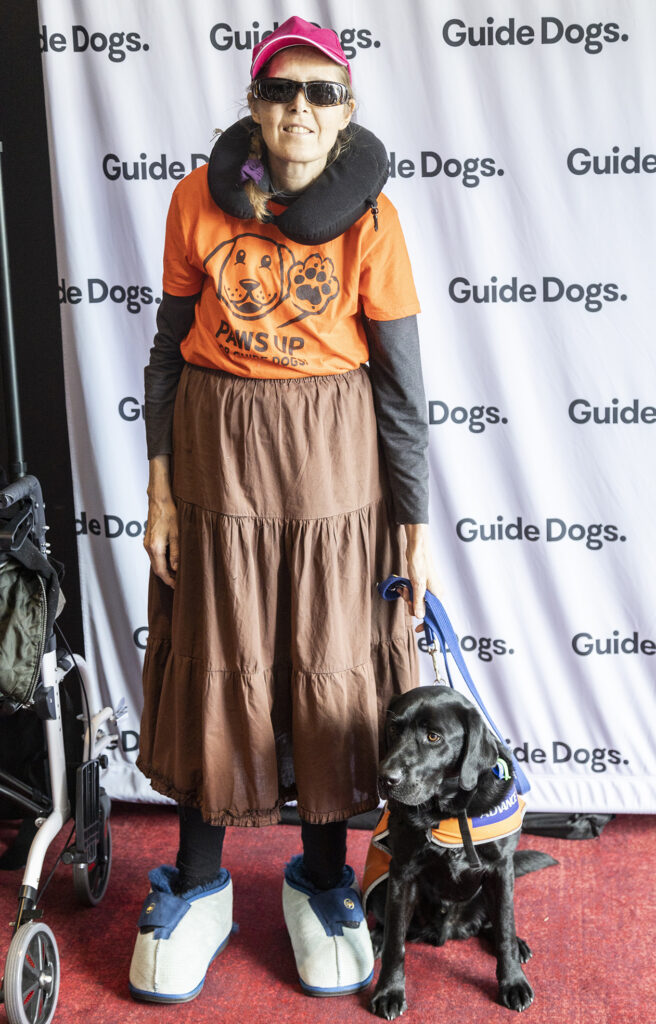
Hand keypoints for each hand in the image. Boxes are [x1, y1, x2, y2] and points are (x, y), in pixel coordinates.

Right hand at [144, 455, 178, 587]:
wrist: (159, 498)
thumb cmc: (169, 513)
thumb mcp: (177, 533)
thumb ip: (177, 552)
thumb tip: (176, 568)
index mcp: (155, 547)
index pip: (161, 571)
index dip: (170, 580)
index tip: (178, 586)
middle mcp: (148, 547)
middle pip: (157, 569)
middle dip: (167, 577)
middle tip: (179, 582)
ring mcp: (146, 542)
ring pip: (155, 562)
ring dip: (165, 569)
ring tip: (178, 573)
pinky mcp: (148, 538)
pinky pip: (155, 555)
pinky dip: (162, 561)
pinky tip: (172, 561)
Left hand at [402, 523, 441, 617]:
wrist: (417, 548)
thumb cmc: (420, 563)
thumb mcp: (418, 585)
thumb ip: (418, 602)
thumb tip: (419, 617)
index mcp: (438, 595)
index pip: (434, 615)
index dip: (426, 624)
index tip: (418, 631)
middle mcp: (434, 593)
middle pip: (422, 609)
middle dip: (412, 605)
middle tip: (407, 596)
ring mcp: (427, 589)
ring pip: (416, 602)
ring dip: (408, 598)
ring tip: (405, 589)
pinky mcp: (421, 584)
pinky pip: (413, 594)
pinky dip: (407, 592)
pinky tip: (404, 587)